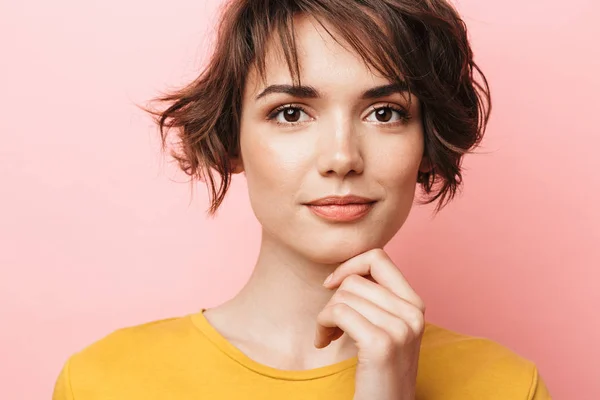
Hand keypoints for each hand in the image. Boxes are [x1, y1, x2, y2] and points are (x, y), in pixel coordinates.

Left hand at [314, 248, 425, 399]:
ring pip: (343, 296)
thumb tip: (345, 272)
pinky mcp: (381, 344)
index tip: (333, 284)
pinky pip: (337, 312)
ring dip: (326, 316)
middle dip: (333, 299)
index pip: (378, 257)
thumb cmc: (379, 372)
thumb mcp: (386, 328)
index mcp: (414, 304)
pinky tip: (323, 342)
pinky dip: (322, 326)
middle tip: (331, 324)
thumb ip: (375, 299)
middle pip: (355, 279)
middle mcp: (413, 313)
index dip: (350, 265)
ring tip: (329, 336)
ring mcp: (400, 328)